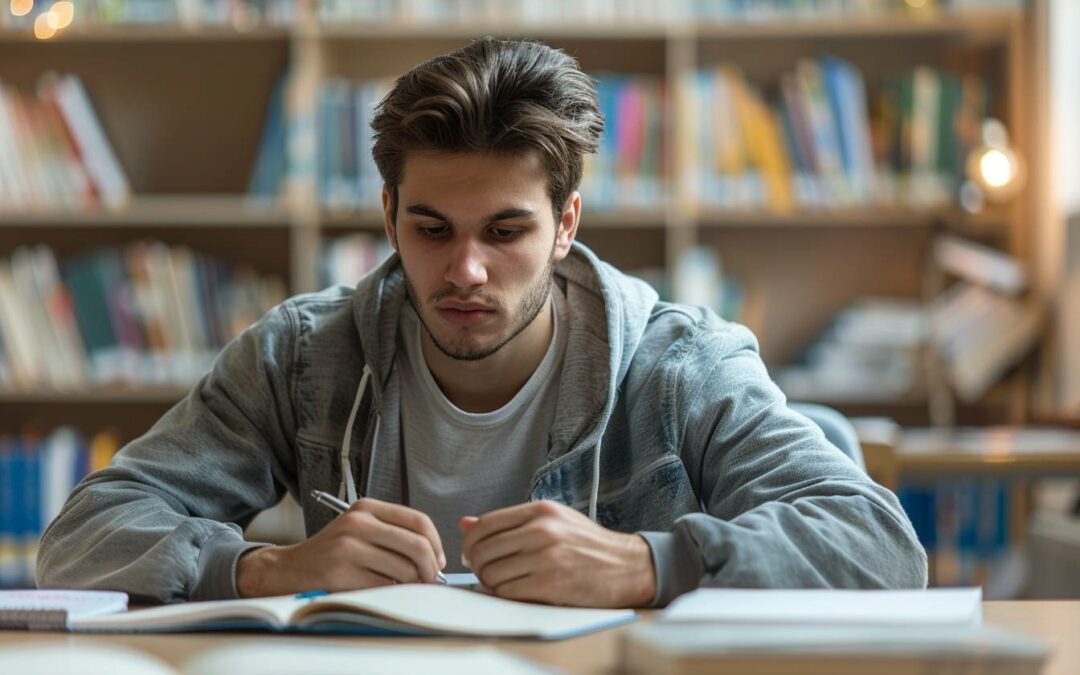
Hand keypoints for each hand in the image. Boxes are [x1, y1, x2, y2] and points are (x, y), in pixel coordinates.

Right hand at [236, 498, 445, 596]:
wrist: (289, 568)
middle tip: (429, 580)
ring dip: (411, 584)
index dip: (436, 543)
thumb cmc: (333, 552)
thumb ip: (394, 534)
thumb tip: (435, 557)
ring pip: (404, 570)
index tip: (438, 559)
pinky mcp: (340, 573)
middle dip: (430, 568)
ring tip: (403, 586)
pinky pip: (385, 587)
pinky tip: (383, 591)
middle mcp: (358, 523)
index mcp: (366, 508)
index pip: (418, 521)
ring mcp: (348, 548)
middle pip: (417, 546)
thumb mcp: (360, 529)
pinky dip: (392, 593)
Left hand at [459, 500, 655, 607]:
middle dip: (477, 565)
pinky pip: (508, 592)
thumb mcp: (552, 520)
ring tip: (503, 582)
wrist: (626, 566)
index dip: (470, 542)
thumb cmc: (586, 543)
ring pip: (492, 574)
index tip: (471, 553)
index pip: (485, 524)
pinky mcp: (551, 584)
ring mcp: (546, 557)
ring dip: (490, 583)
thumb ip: (510, 522)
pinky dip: (505, 595)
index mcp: (540, 511)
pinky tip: (516, 591)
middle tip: (485, 571)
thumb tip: (465, 523)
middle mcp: (542, 530)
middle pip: (483, 550)